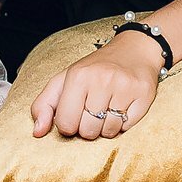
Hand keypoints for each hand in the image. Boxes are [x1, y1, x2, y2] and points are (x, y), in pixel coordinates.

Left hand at [30, 33, 163, 139]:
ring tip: (108, 108)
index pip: (65, 124)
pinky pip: (127, 127)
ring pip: (108, 132)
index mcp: (78, 76)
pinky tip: (123, 107)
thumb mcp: (65, 79)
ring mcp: (125, 87)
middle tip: (93, 110)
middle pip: (87, 131)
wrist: (135, 49)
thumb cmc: (96, 68)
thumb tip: (37, 132)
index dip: (69, 124)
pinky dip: (123, 123)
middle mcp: (102, 79)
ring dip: (106, 127)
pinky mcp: (144, 94)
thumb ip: (44, 105)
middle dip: (88, 127)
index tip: (75, 113)